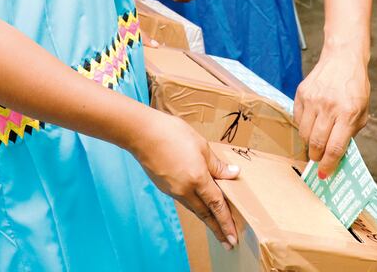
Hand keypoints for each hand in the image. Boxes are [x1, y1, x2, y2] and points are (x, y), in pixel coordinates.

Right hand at [133, 112, 239, 249]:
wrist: (142, 134)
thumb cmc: (172, 134)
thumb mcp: (201, 146)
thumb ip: (217, 164)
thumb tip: (233, 174)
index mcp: (197, 178)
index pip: (216, 205)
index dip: (226, 222)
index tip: (233, 236)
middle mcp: (185, 189)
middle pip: (205, 213)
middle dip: (218, 229)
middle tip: (228, 242)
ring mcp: (173, 190)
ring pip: (194, 208)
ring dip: (206, 219)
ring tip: (216, 226)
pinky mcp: (165, 187)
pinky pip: (184, 200)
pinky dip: (195, 206)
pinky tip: (199, 205)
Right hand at [293, 48, 369, 176]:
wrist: (343, 58)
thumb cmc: (355, 87)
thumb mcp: (363, 110)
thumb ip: (351, 132)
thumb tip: (337, 154)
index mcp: (348, 113)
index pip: (335, 147)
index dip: (328, 165)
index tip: (324, 175)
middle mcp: (329, 107)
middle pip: (316, 143)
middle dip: (317, 157)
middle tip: (318, 160)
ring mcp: (313, 99)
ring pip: (304, 133)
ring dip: (309, 143)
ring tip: (315, 142)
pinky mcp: (301, 93)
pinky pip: (297, 119)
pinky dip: (303, 126)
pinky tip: (311, 124)